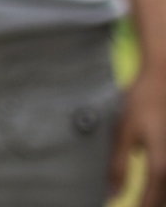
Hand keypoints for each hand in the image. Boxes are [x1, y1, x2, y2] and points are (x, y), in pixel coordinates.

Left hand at [112, 67, 165, 206]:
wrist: (162, 78)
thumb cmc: (142, 102)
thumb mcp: (125, 131)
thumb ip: (119, 164)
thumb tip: (112, 192)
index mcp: (161, 158)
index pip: (154, 192)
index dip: (145, 205)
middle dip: (154, 203)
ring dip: (159, 195)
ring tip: (145, 201)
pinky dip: (162, 184)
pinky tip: (155, 188)